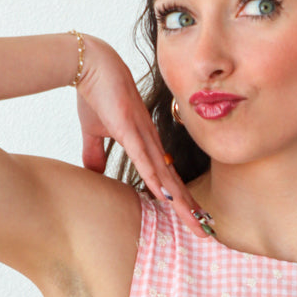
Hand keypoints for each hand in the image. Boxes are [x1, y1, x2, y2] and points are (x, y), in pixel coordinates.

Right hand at [72, 38, 213, 241]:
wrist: (90, 65)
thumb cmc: (96, 94)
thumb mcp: (94, 131)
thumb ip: (95, 153)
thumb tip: (94, 174)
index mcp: (146, 142)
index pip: (168, 176)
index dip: (181, 198)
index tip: (194, 217)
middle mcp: (151, 141)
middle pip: (174, 181)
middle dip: (190, 208)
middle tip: (205, 231)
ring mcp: (142, 135)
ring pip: (165, 176)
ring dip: (181, 202)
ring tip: (197, 223)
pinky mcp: (129, 130)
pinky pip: (144, 159)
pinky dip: (156, 179)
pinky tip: (166, 198)